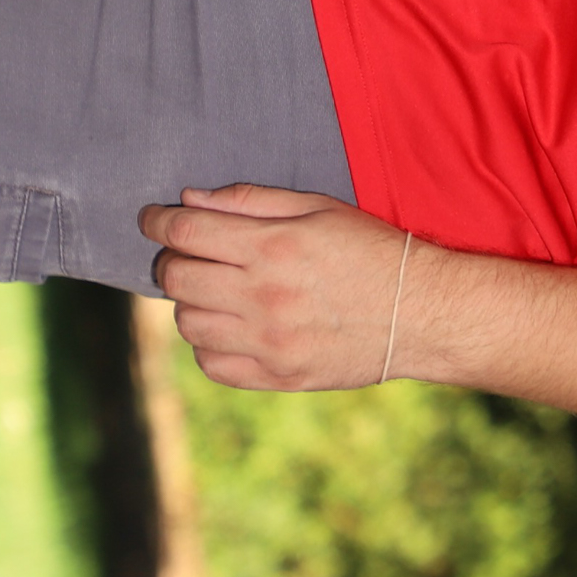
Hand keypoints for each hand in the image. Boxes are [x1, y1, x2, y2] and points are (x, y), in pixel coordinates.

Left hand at [140, 184, 424, 390]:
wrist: (422, 313)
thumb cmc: (372, 251)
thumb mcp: (322, 210)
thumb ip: (254, 201)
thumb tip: (191, 200)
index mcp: (274, 248)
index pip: (184, 232)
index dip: (157, 222)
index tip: (153, 219)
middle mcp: (264, 296)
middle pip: (176, 278)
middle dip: (171, 259)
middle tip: (189, 254)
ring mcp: (269, 342)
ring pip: (186, 323)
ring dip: (190, 303)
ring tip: (215, 292)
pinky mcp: (278, 376)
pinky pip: (211, 364)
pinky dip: (208, 344)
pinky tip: (231, 327)